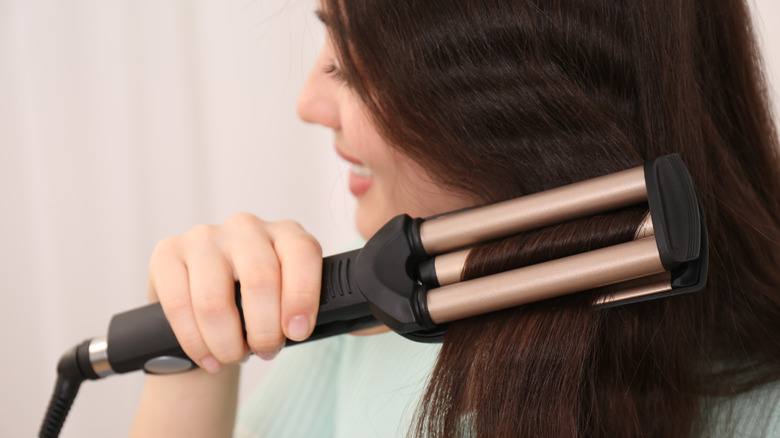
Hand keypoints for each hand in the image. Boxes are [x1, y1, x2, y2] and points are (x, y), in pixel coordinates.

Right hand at [147, 213, 322, 372]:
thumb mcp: (290, 298)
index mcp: (286, 233)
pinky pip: (178, 303)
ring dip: (227, 341)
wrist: (207, 308)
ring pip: (215, 298)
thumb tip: (352, 321)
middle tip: (266, 350)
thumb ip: (313, 303)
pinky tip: (207, 356)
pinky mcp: (168, 253)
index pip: (302, 254)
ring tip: (234, 356)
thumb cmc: (257, 306)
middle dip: (264, 329)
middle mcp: (246, 227)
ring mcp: (205, 237)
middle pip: (260, 279)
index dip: (302, 297)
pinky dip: (195, 341)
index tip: (298, 332)